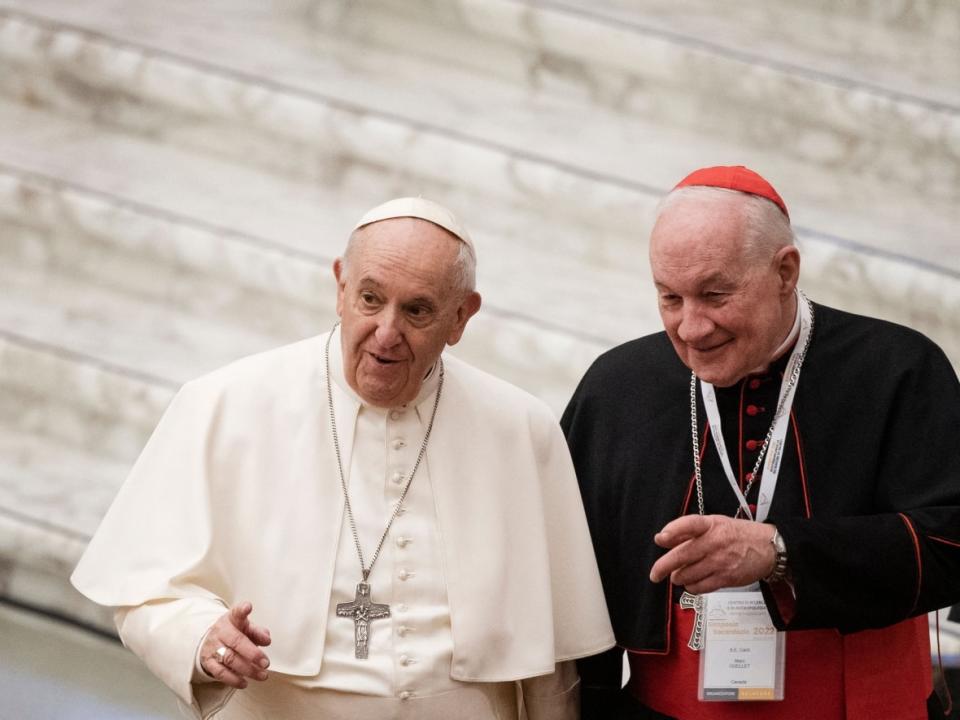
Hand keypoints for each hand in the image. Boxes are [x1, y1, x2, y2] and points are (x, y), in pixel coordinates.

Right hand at [199, 601, 271, 687]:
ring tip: (262, 675)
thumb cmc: (233, 632)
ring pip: (229, 659)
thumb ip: (257, 632)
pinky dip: (233, 679)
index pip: (236, 612)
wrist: (209, 640)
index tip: (247, 607)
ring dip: (248, 669)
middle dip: (252, 653)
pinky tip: (244, 683)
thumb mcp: (245, 627)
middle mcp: (221, 632)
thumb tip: (266, 639)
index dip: (242, 610)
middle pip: (236, 641)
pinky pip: (220, 673)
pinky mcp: (208, 662)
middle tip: (266, 663)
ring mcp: (213, 647)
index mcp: (232, 619)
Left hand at [649, 515, 775, 593]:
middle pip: (682, 555)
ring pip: (688, 575)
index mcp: (711, 525)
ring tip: (679, 575)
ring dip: (678, 578)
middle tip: (655, 574)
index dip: (673, 531)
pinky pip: (700, 587)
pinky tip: (692, 583)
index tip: (660, 539)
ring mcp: (720, 562)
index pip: (690, 524)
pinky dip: (691, 587)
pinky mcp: (726, 578)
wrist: (769, 549)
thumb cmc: (739, 535)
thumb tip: (663, 539)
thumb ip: (688, 531)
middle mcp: (714, 543)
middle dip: (662, 567)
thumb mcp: (715, 523)